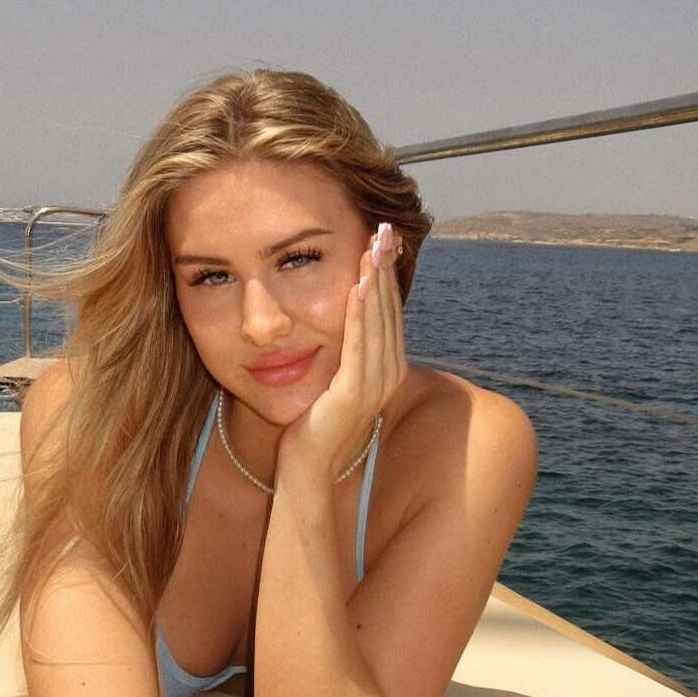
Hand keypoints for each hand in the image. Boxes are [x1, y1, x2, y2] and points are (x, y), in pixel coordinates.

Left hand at [277, 222, 408, 479]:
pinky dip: (360, 314)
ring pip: (378, 322)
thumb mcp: (336, 377)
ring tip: (373, 247)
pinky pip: (359, 344)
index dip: (387, 274)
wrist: (307, 466)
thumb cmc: (315, 422)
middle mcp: (390, 374)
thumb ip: (346, 350)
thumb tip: (342, 316)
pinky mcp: (356, 392)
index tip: (383, 240)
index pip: (389, 312)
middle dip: (386, 268)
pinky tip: (358, 287)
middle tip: (384, 230)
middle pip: (389, 310)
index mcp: (388, 367)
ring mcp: (376, 384)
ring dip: (375, 282)